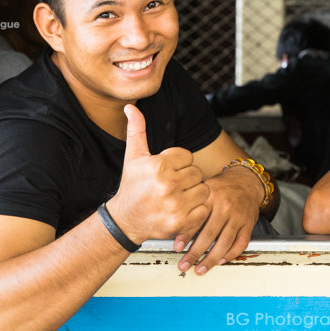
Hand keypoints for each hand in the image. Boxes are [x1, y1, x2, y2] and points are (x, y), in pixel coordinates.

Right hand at [106, 104, 209, 244]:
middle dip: (187, 178)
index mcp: (159, 166)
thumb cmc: (132, 187)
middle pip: (197, 173)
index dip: (179, 163)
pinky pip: (204, 209)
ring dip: (194, 193)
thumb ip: (137, 130)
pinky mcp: (182, 223)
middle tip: (172, 185)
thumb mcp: (133, 157)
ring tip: (178, 196)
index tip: (167, 171)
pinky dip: (197, 210)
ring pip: (204, 190)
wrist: (125, 221)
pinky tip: (182, 209)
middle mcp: (168, 185)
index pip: (188, 156)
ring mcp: (176, 205)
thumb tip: (131, 107)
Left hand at [174, 165, 261, 275]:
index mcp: (211, 197)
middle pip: (209, 234)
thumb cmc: (222, 187)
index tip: (177, 248)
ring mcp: (238, 217)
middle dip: (195, 253)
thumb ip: (193, 206)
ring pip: (225, 242)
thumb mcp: (205, 190)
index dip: (185, 236)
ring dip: (211, 259)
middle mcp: (225, 207)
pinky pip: (241, 243)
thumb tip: (176, 227)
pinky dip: (231, 254)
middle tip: (184, 264)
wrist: (247, 180)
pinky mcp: (248, 224)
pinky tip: (221, 260)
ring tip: (201, 269)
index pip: (197, 219)